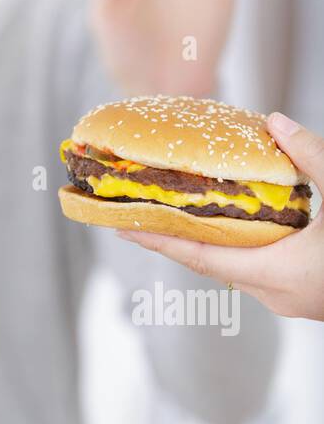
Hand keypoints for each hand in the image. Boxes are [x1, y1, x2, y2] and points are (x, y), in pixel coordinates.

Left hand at [115, 112, 323, 321]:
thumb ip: (312, 158)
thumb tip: (277, 121)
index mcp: (278, 275)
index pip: (199, 256)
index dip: (157, 240)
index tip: (119, 225)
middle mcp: (277, 296)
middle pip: (212, 262)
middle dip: (176, 235)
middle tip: (142, 208)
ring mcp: (293, 302)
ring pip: (238, 268)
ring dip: (209, 241)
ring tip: (180, 210)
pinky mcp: (308, 299)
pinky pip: (260, 271)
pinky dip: (240, 247)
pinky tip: (237, 224)